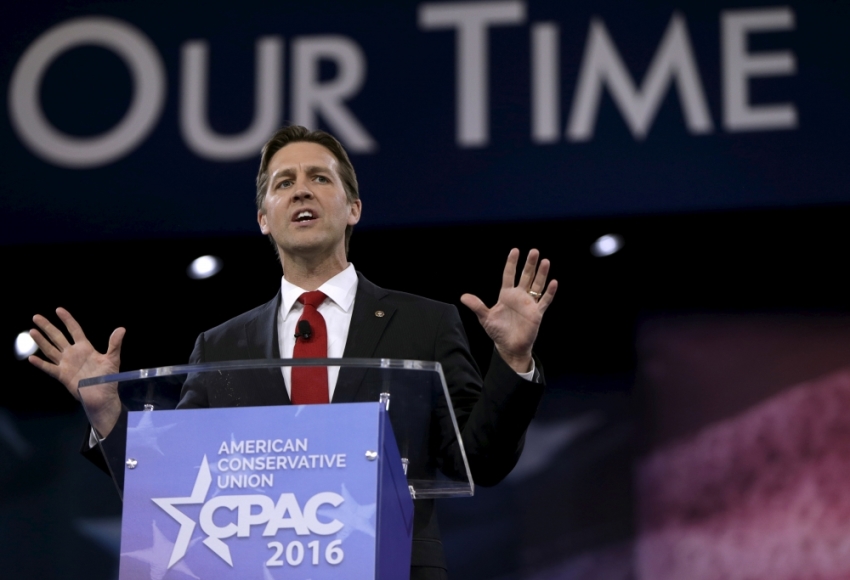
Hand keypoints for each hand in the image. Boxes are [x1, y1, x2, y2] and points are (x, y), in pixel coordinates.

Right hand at [28, 308, 124, 436]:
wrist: (103, 396)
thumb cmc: (108, 378)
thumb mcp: (112, 359)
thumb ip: (114, 344)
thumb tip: (121, 329)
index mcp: (85, 348)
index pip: (74, 330)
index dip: (67, 319)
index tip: (59, 310)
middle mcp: (73, 354)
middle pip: (58, 337)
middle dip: (48, 327)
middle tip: (36, 317)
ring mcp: (66, 364)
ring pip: (51, 350)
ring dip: (41, 341)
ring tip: (32, 331)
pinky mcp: (62, 376)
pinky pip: (50, 368)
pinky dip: (41, 364)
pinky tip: (32, 358)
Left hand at [461, 249, 556, 372]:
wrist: (509, 347)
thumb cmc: (498, 332)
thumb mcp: (485, 318)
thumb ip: (477, 306)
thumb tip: (462, 297)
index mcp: (506, 295)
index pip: (509, 275)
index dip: (511, 263)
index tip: (515, 251)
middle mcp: (519, 296)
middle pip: (525, 276)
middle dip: (529, 264)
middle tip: (534, 251)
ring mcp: (529, 304)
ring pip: (537, 285)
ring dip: (541, 274)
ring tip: (545, 261)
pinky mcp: (537, 313)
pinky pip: (545, 301)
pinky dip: (549, 292)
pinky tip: (553, 282)